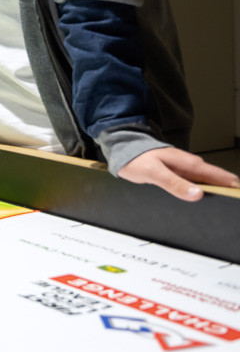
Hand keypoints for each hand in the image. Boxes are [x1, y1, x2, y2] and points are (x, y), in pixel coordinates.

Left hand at [118, 146, 239, 201]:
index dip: (231, 184)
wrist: (123, 149)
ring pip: (206, 181)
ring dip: (217, 190)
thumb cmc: (136, 159)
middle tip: (236, 200)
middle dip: (227, 189)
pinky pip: (196, 182)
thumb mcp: (153, 173)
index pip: (216, 175)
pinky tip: (205, 198)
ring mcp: (184, 169)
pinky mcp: (178, 173)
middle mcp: (189, 165)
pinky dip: (204, 190)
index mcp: (187, 163)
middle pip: (215, 179)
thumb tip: (198, 194)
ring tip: (227, 202)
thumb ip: (174, 184)